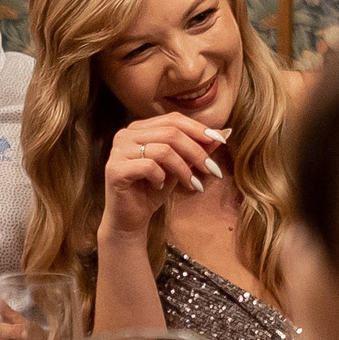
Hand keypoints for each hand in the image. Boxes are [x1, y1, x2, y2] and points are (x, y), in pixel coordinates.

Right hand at [98, 114, 226, 242]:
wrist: (130, 219)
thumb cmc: (152, 191)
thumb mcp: (180, 167)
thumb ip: (197, 149)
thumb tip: (224, 133)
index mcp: (140, 128)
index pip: (173, 119)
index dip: (199, 129)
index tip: (221, 142)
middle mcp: (126, 134)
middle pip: (171, 133)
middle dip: (196, 151)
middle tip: (211, 170)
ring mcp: (118, 151)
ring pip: (162, 149)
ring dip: (183, 168)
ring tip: (191, 184)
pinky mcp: (114, 169)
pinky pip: (149, 166)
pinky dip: (161, 177)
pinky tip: (160, 187)